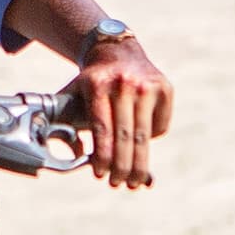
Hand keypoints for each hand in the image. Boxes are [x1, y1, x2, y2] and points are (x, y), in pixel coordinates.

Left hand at [68, 38, 171, 188]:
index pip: (102, 128)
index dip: (103, 154)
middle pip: (125, 136)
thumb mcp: (74, 94)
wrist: (116, 50)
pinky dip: (150, 140)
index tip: (100, 173)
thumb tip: (76, 156)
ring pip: (144, 135)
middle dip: (121, 166)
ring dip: (139, 164)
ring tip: (133, 181)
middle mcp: (124, 84)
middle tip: (117, 184)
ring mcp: (147, 85)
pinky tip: (139, 144)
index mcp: (97, 84)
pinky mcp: (164, 88)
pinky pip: (160, 126)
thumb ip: (69, 122)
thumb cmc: (91, 83)